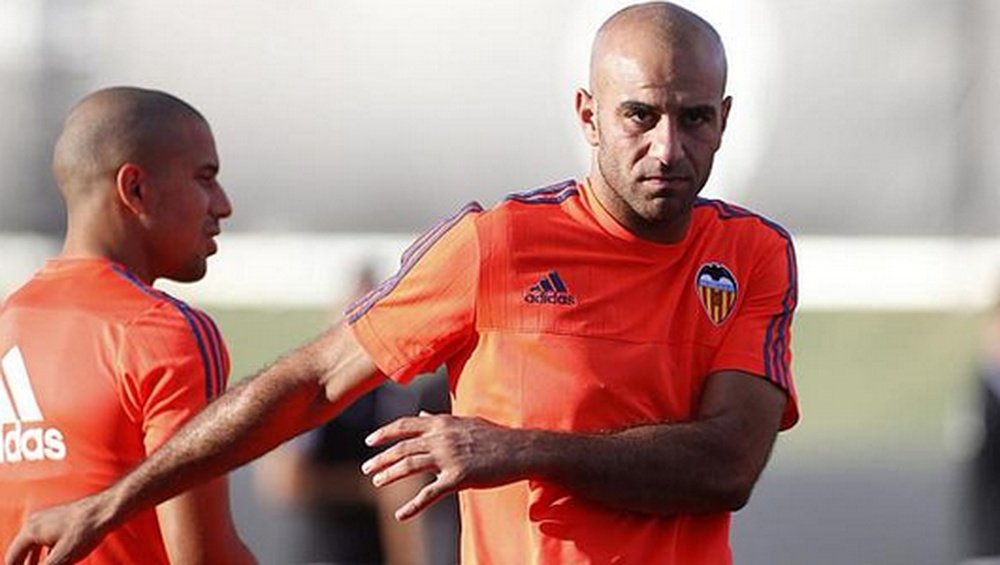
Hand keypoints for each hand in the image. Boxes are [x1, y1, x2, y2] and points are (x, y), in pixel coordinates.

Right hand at [5, 495, 110, 564]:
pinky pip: (45, 541)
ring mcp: (48, 519)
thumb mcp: (61, 558)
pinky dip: (45, 553)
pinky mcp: (60, 520)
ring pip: (33, 546)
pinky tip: (53, 561)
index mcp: (31, 530)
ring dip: (33, 561)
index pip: (12, 558)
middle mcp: (35, 522)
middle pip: (20, 551)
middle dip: (24, 564)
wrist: (108, 510)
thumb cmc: (87, 531)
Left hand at [362, 412, 527, 519]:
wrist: (520, 449)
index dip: (385, 433)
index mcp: (442, 423)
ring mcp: (449, 457)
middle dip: (381, 458)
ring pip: (410, 466)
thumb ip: (440, 419)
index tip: (369, 441)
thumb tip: (422, 415)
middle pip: (402, 447)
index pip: (405, 425)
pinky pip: (430, 494)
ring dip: (389, 475)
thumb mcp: (465, 422)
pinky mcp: (458, 477)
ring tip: (377, 482)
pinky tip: (401, 514)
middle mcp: (442, 437)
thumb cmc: (494, 436)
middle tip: (366, 468)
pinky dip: (413, 506)